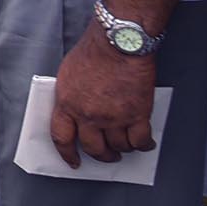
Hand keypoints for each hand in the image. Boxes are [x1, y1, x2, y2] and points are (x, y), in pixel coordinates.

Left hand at [50, 27, 158, 165]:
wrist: (119, 43)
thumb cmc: (94, 51)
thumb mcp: (68, 74)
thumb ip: (70, 96)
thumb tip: (74, 111)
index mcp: (67, 103)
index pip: (61, 137)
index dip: (67, 154)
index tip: (73, 162)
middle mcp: (88, 115)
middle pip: (93, 147)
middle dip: (101, 155)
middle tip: (107, 155)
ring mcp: (113, 118)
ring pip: (119, 147)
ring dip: (123, 149)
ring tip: (126, 145)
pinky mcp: (137, 115)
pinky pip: (141, 141)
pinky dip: (144, 145)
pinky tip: (145, 143)